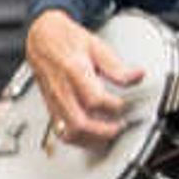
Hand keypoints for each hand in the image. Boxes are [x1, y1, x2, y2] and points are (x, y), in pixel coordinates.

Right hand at [21, 10, 145, 147]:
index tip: (123, 104)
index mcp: (74, 71)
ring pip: (69, 132)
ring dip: (90, 140)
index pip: (94, 98)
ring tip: (107, 136)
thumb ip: (117, 66)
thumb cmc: (67, 40)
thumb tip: (137, 76)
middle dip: (103, 131)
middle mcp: (62, 89)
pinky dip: (78, 139)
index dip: (113, 106)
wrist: (42, 38)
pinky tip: (91, 137)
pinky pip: (61, 132)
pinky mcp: (51, 107)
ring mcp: (54, 101)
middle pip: (80, 122)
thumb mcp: (96, 46)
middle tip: (119, 126)